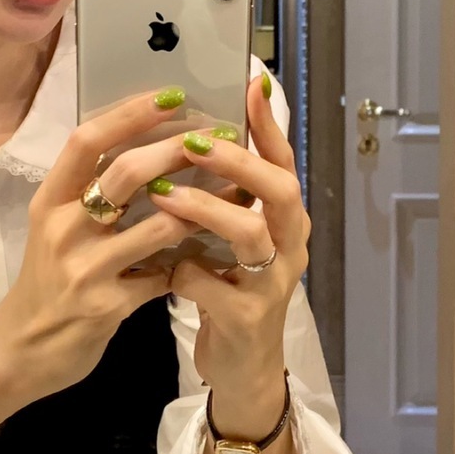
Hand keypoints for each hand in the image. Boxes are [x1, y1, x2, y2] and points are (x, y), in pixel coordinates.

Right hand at [0, 87, 196, 400]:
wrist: (22, 349)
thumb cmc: (47, 279)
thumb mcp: (56, 227)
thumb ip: (91, 191)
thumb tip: (148, 144)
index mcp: (49, 200)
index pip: (86, 140)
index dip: (130, 113)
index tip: (173, 95)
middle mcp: (63, 228)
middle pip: (125, 174)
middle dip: (178, 153)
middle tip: (217, 140)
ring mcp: (84, 268)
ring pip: (156, 225)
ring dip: (201, 208)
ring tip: (235, 193)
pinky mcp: (106, 305)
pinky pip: (162, 275)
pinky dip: (191, 261)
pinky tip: (216, 250)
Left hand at [160, 74, 307, 436]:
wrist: (241, 369)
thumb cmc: (229, 292)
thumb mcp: (230, 240)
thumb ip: (222, 198)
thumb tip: (192, 136)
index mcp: (285, 221)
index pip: (282, 161)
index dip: (268, 125)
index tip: (250, 84)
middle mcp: (290, 247)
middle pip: (282, 191)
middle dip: (239, 162)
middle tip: (194, 142)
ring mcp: (273, 284)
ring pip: (252, 234)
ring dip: (206, 210)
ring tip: (164, 195)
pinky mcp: (247, 320)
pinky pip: (214, 287)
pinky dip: (185, 274)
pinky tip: (165, 270)